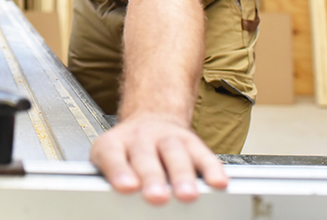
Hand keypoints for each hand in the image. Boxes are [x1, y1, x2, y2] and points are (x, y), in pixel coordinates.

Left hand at [90, 113, 227, 204]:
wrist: (150, 118)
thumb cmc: (128, 151)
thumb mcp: (109, 161)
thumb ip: (113, 181)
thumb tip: (110, 207)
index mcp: (114, 143)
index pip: (112, 155)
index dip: (118, 170)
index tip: (125, 186)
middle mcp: (140, 137)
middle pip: (145, 156)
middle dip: (152, 178)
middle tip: (155, 196)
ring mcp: (167, 137)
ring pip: (174, 153)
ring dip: (181, 175)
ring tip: (186, 194)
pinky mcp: (191, 141)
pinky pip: (203, 155)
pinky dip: (211, 169)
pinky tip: (216, 182)